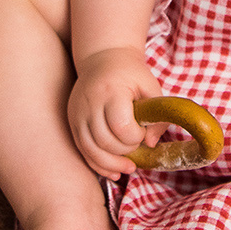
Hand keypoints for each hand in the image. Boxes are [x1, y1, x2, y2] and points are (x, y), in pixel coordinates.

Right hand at [67, 47, 164, 178]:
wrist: (102, 58)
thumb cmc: (130, 73)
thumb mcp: (150, 86)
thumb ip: (157, 116)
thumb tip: (151, 144)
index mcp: (111, 90)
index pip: (121, 125)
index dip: (135, 136)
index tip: (143, 130)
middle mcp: (90, 103)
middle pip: (105, 141)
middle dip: (125, 150)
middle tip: (137, 143)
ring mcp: (78, 113)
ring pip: (90, 150)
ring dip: (111, 164)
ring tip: (129, 167)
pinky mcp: (73, 122)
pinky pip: (82, 150)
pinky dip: (97, 164)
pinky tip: (113, 171)